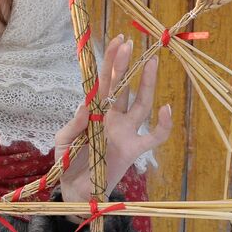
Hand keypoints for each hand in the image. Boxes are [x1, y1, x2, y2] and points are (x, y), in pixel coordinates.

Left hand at [55, 34, 173, 210]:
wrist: (75, 190)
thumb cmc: (68, 162)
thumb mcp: (64, 140)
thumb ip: (74, 124)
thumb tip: (86, 105)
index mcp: (95, 112)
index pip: (104, 83)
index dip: (110, 63)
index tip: (118, 41)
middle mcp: (112, 117)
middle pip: (122, 87)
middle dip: (125, 66)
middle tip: (130, 44)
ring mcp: (126, 132)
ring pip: (141, 104)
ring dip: (146, 84)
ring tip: (151, 62)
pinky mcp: (134, 150)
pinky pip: (154, 137)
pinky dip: (164, 125)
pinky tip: (167, 109)